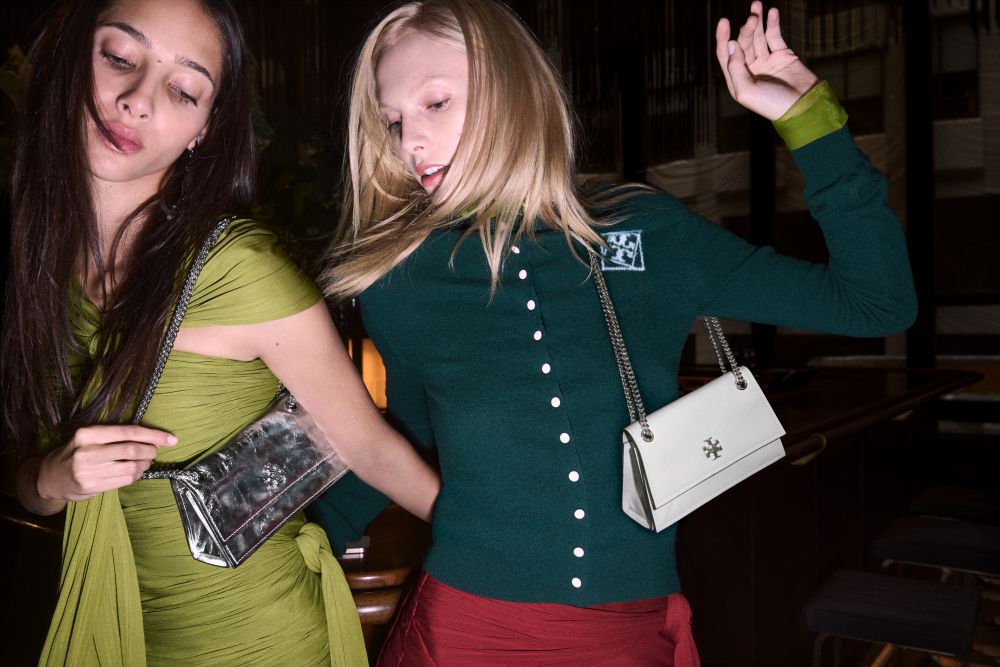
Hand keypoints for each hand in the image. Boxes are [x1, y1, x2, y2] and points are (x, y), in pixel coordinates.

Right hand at [36, 425, 176, 501]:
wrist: (50, 478)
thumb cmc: (76, 452)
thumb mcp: (88, 438)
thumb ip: (114, 436)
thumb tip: (151, 437)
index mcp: (87, 433)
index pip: (128, 432)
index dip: (153, 435)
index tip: (171, 439)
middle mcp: (87, 451)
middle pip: (132, 450)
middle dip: (150, 451)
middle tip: (154, 451)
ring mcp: (88, 471)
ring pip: (131, 467)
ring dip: (144, 465)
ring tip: (145, 462)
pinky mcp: (92, 487)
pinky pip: (125, 480)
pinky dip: (137, 475)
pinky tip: (136, 471)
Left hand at [716, 1, 818, 119]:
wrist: (802, 106)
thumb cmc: (771, 104)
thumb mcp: (746, 91)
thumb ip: (735, 68)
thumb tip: (730, 44)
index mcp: (737, 79)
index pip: (726, 54)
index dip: (723, 38)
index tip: (724, 21)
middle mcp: (750, 69)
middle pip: (743, 43)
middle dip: (746, 28)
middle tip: (752, 17)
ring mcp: (766, 61)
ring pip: (758, 36)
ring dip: (757, 21)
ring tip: (756, 6)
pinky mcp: (782, 55)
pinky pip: (774, 36)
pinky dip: (773, 24)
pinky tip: (772, 12)